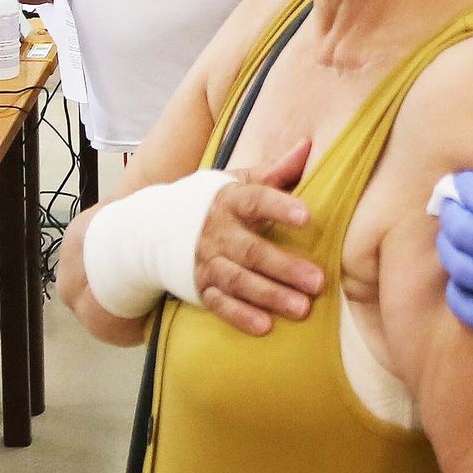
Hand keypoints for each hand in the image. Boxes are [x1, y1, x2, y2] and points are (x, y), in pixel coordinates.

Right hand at [197, 140, 325, 334]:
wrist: (154, 230)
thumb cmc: (212, 203)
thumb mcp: (237, 182)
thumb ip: (274, 171)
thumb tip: (308, 145)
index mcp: (229, 201)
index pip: (255, 200)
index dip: (279, 206)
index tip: (307, 216)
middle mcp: (216, 233)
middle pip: (251, 250)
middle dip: (284, 267)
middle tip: (318, 281)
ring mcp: (207, 263)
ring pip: (238, 281)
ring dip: (270, 295)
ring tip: (302, 308)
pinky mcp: (201, 288)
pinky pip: (220, 304)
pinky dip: (240, 316)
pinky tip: (265, 326)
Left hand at [437, 172, 472, 409]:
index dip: (467, 186)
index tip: (463, 182)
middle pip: (461, 229)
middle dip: (451, 213)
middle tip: (450, 206)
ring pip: (458, 266)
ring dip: (449, 249)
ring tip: (452, 240)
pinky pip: (468, 308)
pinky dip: (458, 293)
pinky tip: (463, 283)